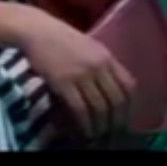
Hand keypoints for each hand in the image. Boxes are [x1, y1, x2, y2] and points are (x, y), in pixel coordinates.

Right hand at [9, 6, 136, 142]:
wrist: (36, 30)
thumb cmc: (61, 38)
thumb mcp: (89, 47)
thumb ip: (101, 65)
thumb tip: (110, 89)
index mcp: (107, 56)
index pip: (129, 85)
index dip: (130, 105)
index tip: (125, 117)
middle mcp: (98, 65)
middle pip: (117, 100)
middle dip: (117, 121)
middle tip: (113, 133)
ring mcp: (81, 74)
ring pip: (100, 107)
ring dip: (101, 126)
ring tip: (98, 135)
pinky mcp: (64, 82)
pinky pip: (80, 109)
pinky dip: (85, 124)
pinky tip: (85, 131)